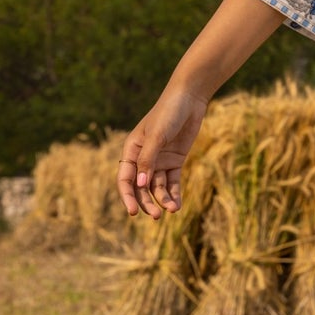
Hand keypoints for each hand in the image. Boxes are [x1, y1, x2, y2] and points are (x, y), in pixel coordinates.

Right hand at [117, 86, 207, 219]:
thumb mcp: (157, 136)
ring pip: (157, 187)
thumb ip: (148, 160)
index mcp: (131, 150)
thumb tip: (139, 185)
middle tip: (157, 216)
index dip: (128, 197)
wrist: (189, 98)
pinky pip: (172, 182)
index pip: (125, 179)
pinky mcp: (175, 161)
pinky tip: (177, 206)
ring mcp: (160, 160)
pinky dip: (174, 194)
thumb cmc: (168, 112)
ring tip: (171, 210)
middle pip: (141, 187)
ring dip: (163, 200)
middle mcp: (143, 158)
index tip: (134, 212)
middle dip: (147, 202)